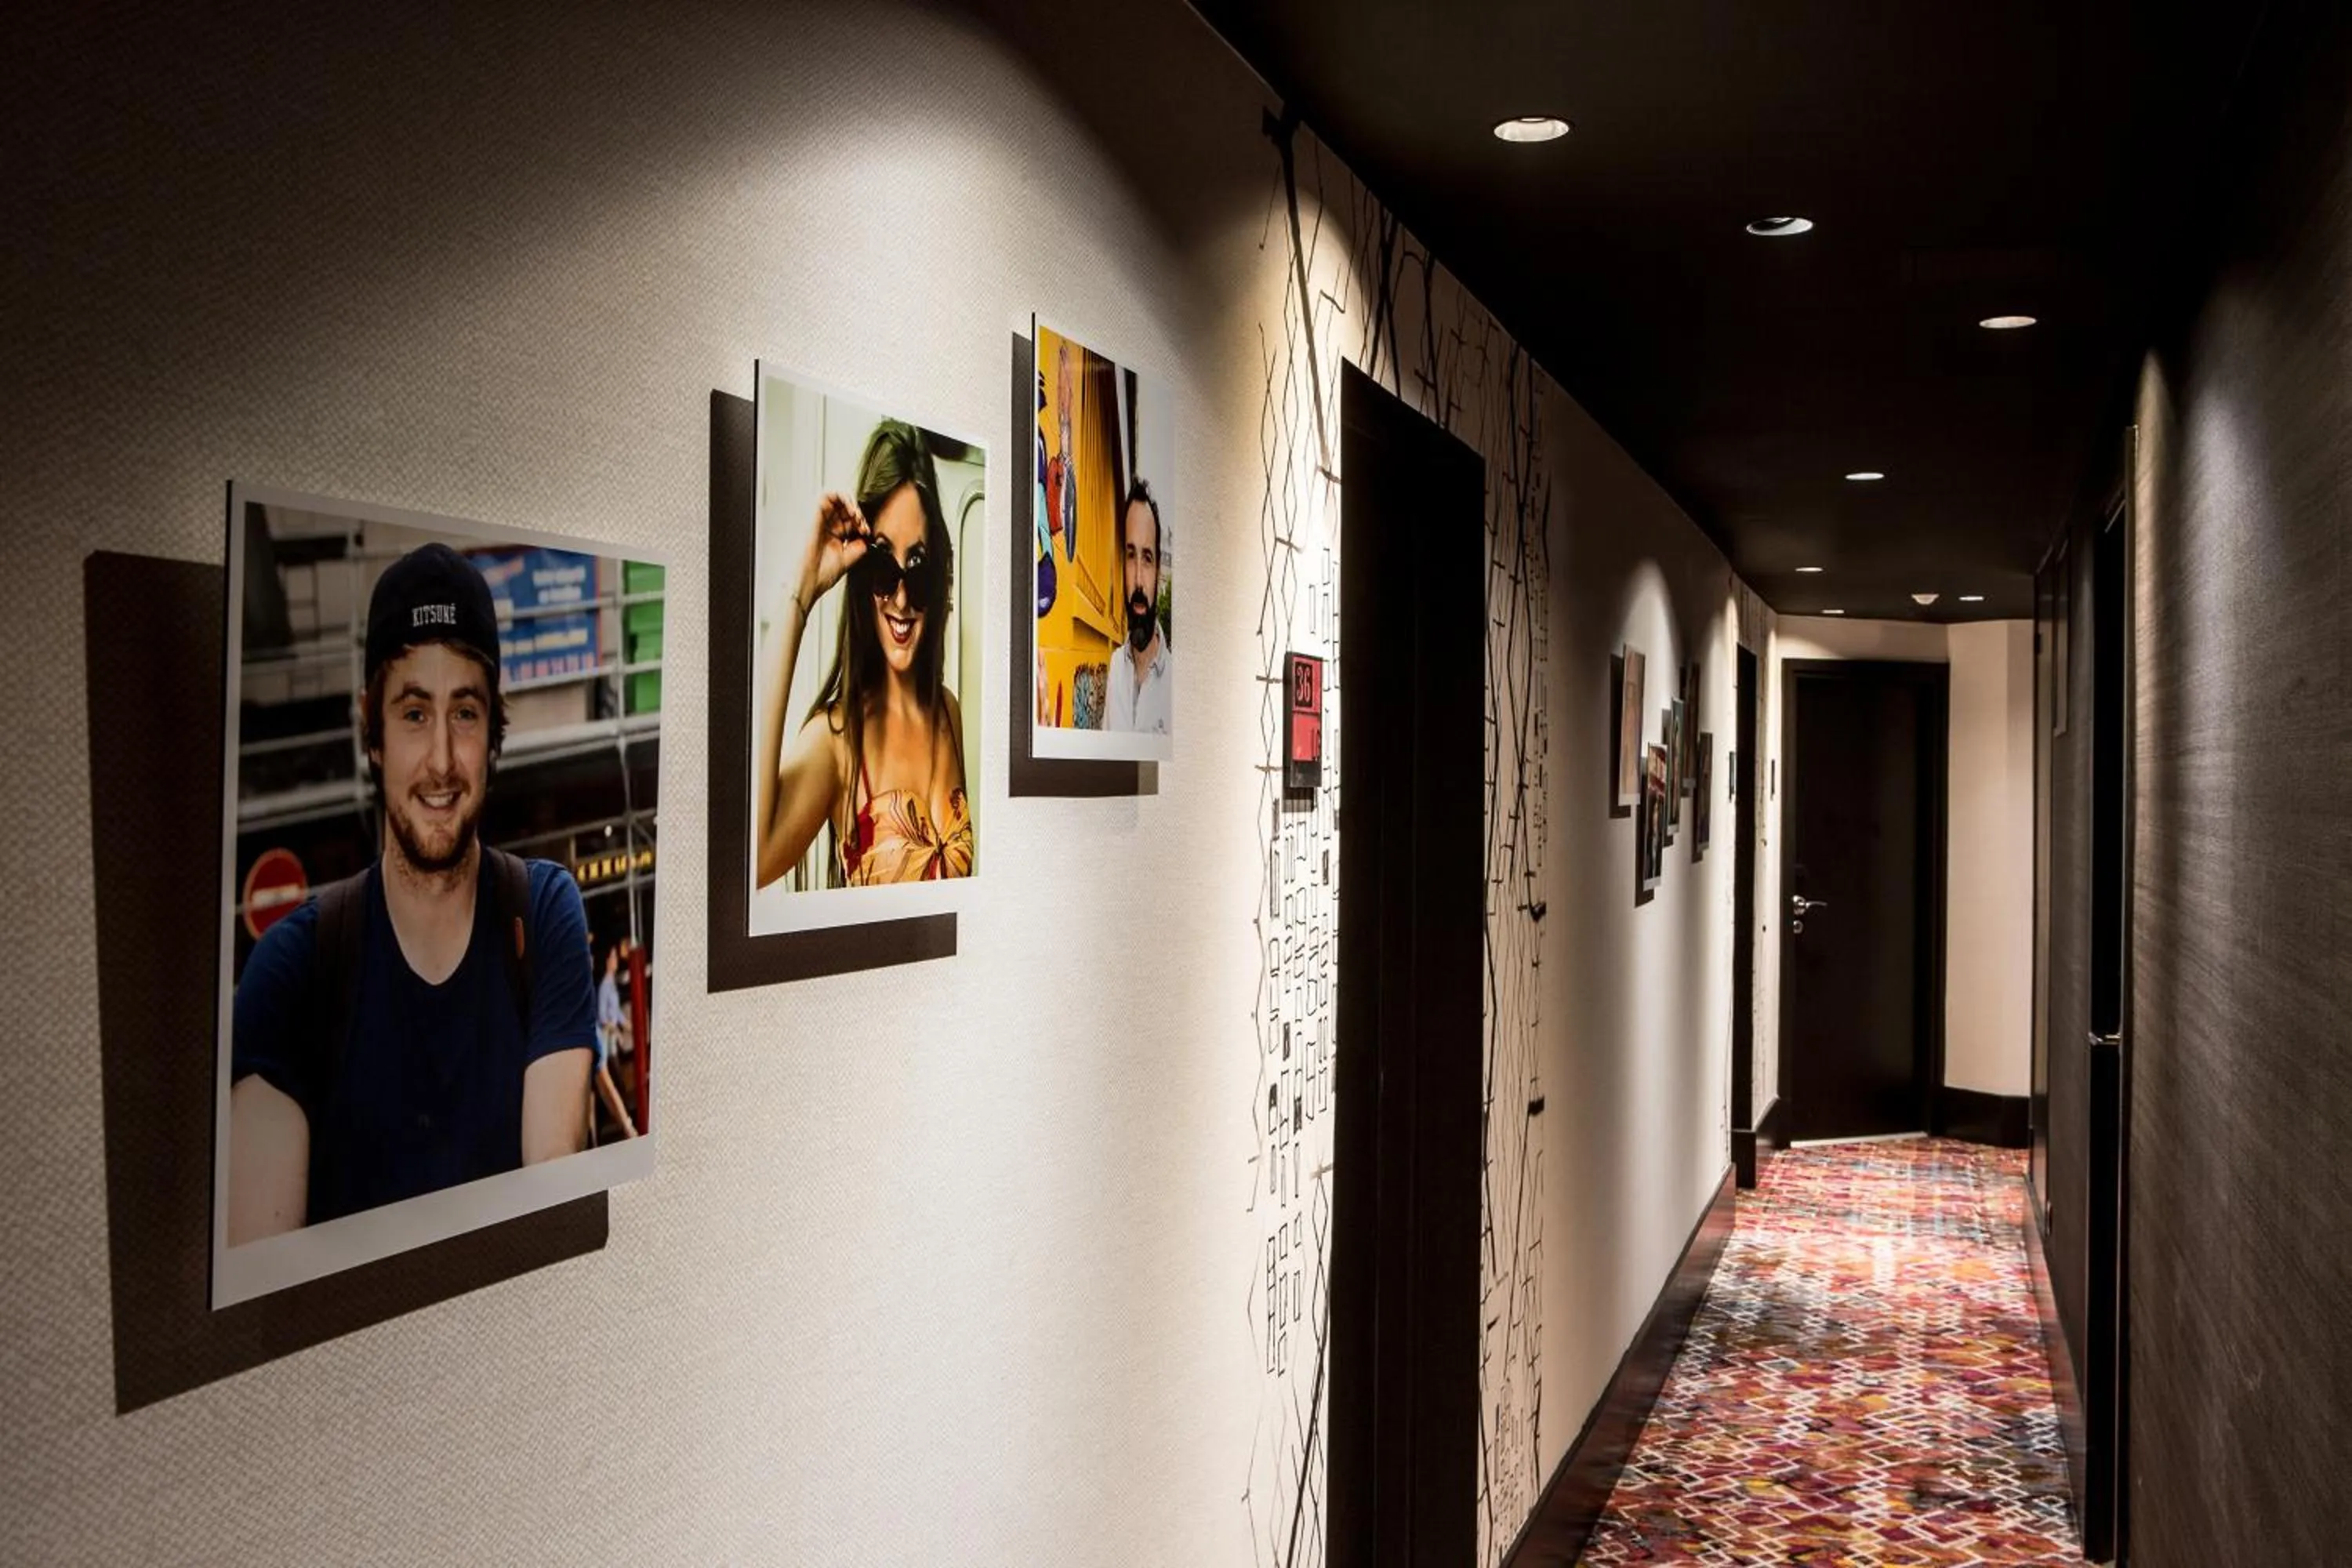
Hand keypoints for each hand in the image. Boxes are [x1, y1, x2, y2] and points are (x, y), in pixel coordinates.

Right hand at [796, 492, 869, 615]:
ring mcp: (820, 522)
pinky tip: (850, 510)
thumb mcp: (847, 560)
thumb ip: (858, 547)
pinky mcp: (815, 517)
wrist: (809, 582)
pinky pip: (826, 496)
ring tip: (856, 515)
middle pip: (843, 508)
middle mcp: (826, 527)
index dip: (860, 522)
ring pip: (835, 498)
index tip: (865, 531)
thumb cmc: (821, 575)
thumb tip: (866, 537)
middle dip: (857, 512)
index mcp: (833, 537)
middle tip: (861, 523)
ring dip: (850, 502)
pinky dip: (841, 498)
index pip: (848, 520)